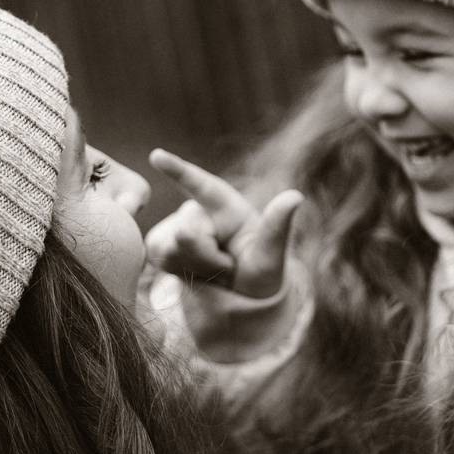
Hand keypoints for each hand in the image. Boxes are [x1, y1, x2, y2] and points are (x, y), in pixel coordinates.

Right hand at [146, 149, 302, 299]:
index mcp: (227, 206)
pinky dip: (178, 270)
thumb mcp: (272, 255)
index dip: (178, 170)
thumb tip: (296, 196)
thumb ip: (276, 227)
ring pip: (170, 248)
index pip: (201, 185)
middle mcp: (200, 210)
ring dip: (195, 267)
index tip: (157, 156)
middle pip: (187, 234)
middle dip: (207, 260)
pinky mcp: (160, 243)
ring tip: (213, 270)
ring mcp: (176, 226)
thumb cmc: (260, 273)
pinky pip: (158, 257)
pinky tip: (194, 271)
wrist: (240, 297)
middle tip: (227, 267)